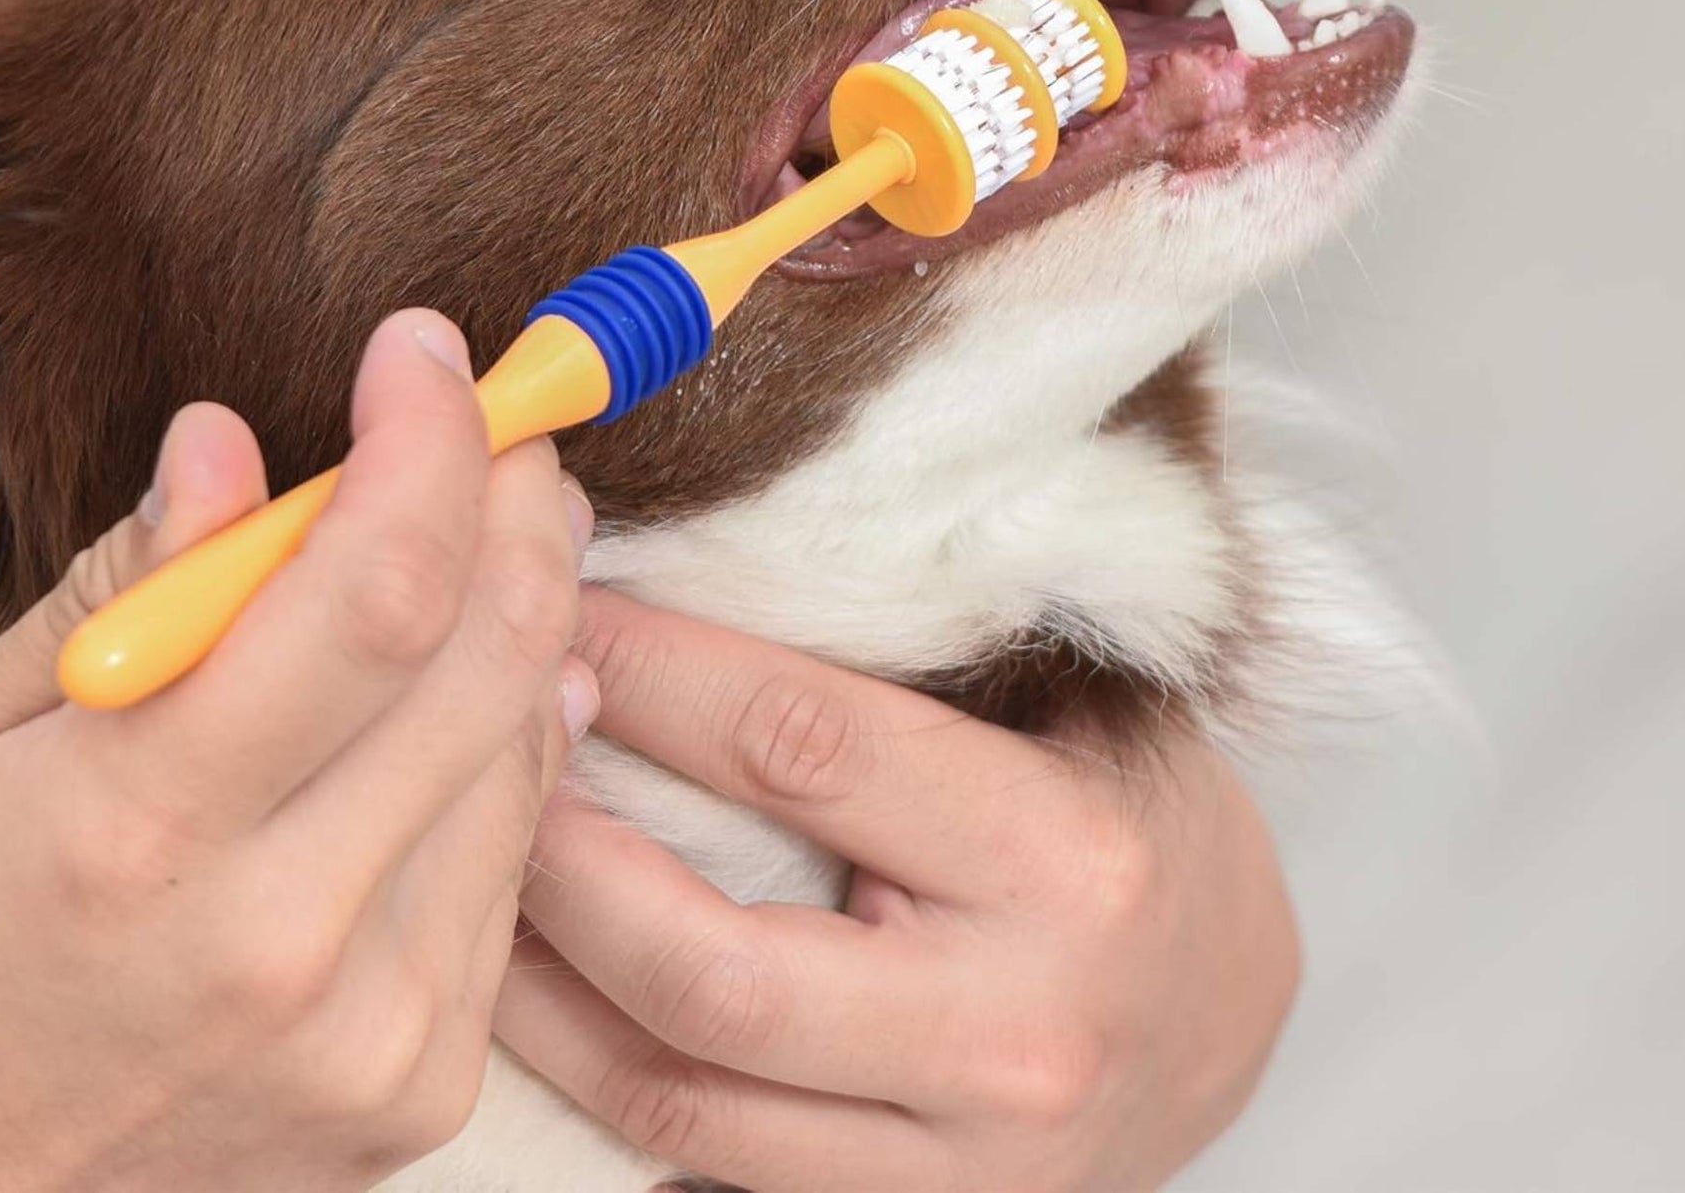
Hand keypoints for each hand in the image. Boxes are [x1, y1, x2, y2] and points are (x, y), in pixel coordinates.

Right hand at [0, 310, 597, 1192]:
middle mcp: (281, 941)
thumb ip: (123, 590)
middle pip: (488, 653)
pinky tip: (479, 680)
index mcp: (136, 832)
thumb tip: (231, 443)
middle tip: (500, 427)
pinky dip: (519, 733)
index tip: (426, 350)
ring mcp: (374, 1028)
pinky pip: (520, 850)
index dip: (428, 442)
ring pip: (527, 741)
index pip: (369, 591)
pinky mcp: (426, 1082)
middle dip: (516, 498)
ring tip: (496, 533)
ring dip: (532, 603)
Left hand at [496, 591, 1297, 1191]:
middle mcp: (1015, 1034)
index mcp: (1065, 860)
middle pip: (710, 962)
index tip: (553, 600)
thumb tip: (695, 554)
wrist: (1226, 1006)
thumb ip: (902, 648)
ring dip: (537, 977)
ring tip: (458, 864)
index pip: (801, 746)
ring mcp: (962, 1168)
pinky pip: (702, 1163)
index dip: (649, 667)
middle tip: (481, 739)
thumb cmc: (1127, 810)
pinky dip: (593, 1072)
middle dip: (560, 845)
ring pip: (679, 1088)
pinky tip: (528, 986)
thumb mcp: (1061, 700)